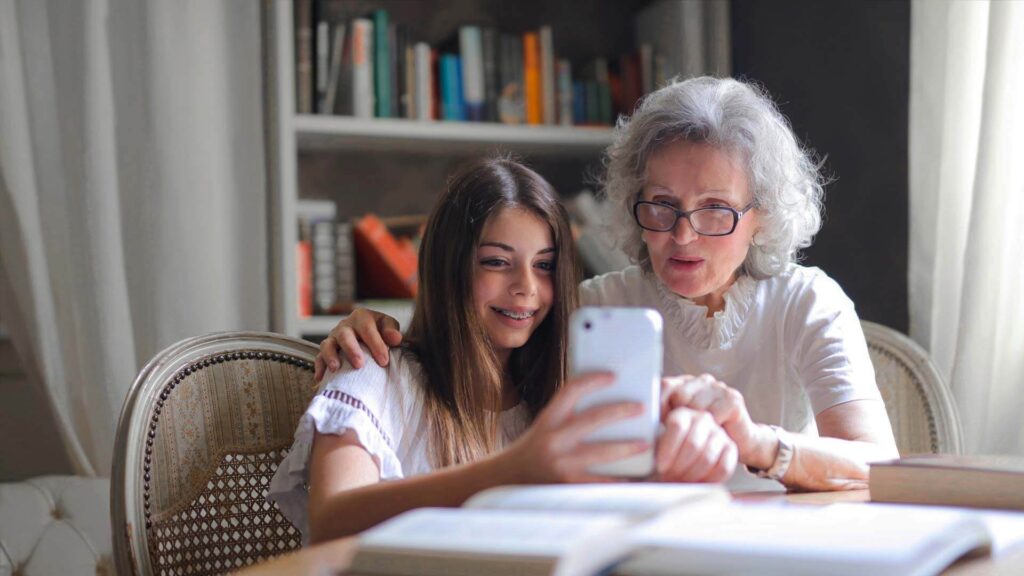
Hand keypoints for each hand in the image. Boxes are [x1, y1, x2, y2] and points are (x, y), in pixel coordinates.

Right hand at [314, 308, 402, 380]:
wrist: (367, 335)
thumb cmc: (379, 332)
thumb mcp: (387, 326)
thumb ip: (391, 330)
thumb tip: (395, 338)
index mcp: (361, 317)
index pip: (367, 328)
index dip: (375, 344)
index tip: (384, 361)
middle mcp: (345, 326)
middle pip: (344, 335)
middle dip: (351, 350)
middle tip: (359, 365)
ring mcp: (333, 338)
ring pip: (327, 344)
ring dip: (331, 356)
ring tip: (335, 368)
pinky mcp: (326, 350)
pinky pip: (319, 357)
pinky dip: (319, 367)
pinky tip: (321, 378)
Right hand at [500, 373, 651, 483]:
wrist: (507, 479)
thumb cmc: (533, 450)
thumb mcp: (545, 426)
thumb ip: (568, 416)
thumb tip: (606, 405)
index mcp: (548, 419)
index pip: (570, 390)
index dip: (593, 380)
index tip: (613, 376)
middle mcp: (553, 439)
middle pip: (592, 419)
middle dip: (620, 412)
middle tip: (641, 408)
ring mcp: (560, 463)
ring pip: (601, 452)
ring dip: (626, 447)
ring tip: (645, 443)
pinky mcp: (568, 485)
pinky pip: (600, 481)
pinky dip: (618, 479)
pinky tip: (634, 476)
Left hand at [654, 407, 736, 482]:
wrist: (684, 461)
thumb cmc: (664, 454)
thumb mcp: (653, 444)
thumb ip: (649, 443)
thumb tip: (641, 446)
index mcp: (681, 413)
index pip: (677, 426)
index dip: (668, 449)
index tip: (660, 467)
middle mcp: (702, 418)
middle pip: (693, 443)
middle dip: (679, 466)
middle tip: (669, 478)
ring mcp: (719, 432)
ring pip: (707, 457)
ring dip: (691, 475)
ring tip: (680, 482)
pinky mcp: (731, 448)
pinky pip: (723, 467)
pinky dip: (709, 480)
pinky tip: (696, 484)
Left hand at [661, 374, 771, 468]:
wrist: (741, 443)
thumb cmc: (705, 437)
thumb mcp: (681, 426)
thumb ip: (664, 418)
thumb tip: (642, 421)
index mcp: (685, 383)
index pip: (664, 386)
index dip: (658, 405)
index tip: (657, 425)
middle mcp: (701, 381)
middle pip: (679, 396)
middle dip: (678, 418)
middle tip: (680, 437)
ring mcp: (718, 388)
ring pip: (696, 406)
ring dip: (696, 426)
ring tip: (699, 438)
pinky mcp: (733, 399)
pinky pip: (713, 414)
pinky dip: (712, 429)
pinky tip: (715, 434)